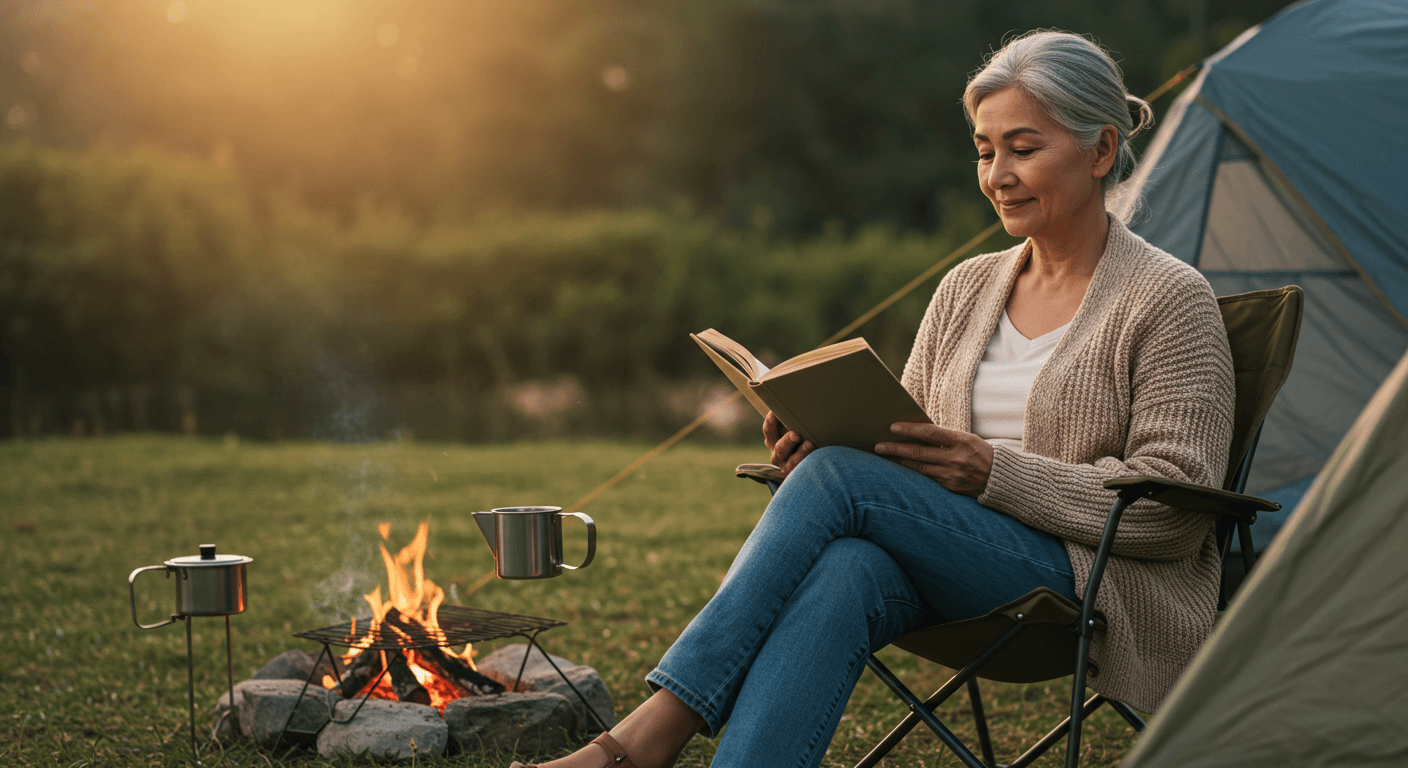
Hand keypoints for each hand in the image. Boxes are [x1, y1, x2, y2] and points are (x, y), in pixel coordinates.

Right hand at [762, 411, 815, 479]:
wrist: (809, 462)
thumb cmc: (801, 437)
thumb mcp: (793, 428)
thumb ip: (793, 420)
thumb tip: (800, 399)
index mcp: (773, 439)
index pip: (769, 429)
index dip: (772, 421)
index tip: (777, 411)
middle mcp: (778, 454)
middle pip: (780, 447)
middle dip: (787, 441)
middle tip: (796, 435)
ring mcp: (788, 466)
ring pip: (792, 461)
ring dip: (801, 453)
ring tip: (810, 445)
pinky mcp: (799, 474)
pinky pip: (804, 469)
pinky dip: (811, 461)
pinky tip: (819, 454)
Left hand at [876, 422, 993, 496]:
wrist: (1000, 478)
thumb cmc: (980, 452)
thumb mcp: (967, 439)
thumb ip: (944, 437)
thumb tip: (915, 432)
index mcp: (962, 441)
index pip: (931, 432)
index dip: (910, 429)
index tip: (893, 426)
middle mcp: (956, 459)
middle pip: (919, 452)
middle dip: (896, 448)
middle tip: (878, 446)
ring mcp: (952, 475)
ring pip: (919, 468)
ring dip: (900, 461)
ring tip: (884, 455)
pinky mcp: (950, 487)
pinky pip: (927, 478)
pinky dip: (913, 472)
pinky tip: (901, 467)